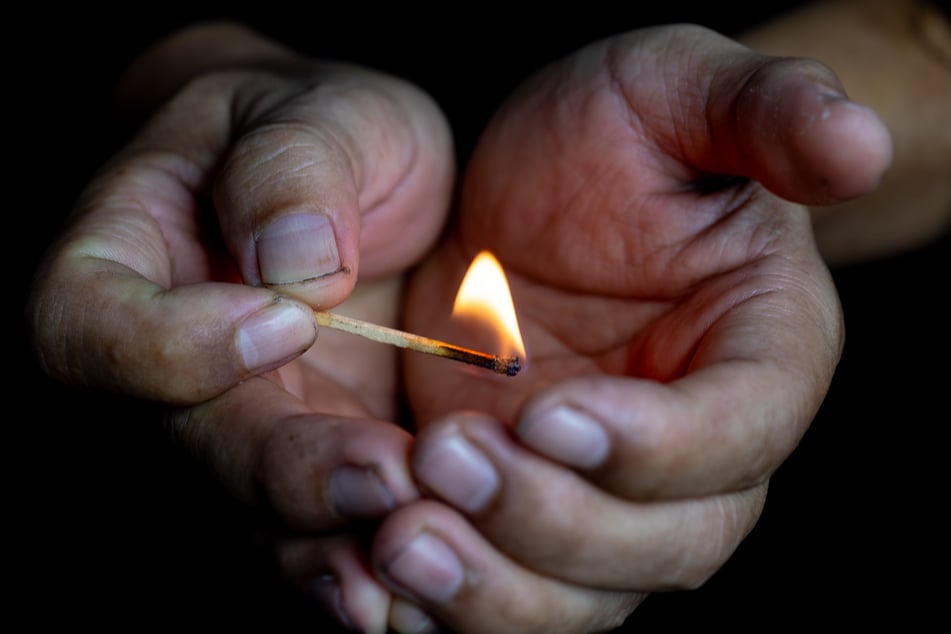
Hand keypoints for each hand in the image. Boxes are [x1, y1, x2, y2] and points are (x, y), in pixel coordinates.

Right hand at [26, 21, 454, 632]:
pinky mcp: (311, 460)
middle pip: (189, 446)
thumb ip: (296, 170)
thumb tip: (297, 264)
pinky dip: (372, 552)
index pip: (86, 325)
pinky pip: (321, 528)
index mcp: (121, 262)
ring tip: (419, 545)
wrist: (352, 183)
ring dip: (335, 539)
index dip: (172, 345)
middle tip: (387, 475)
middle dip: (288, 471)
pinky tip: (438, 565)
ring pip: (257, 513)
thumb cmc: (316, 129)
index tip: (286, 320)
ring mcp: (237, 425)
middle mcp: (164, 367)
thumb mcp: (318, 113)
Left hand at [373, 23, 890, 631]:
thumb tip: (860, 140)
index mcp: (761, 352)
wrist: (526, 190)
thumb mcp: (672, 89)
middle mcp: (698, 446)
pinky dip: (450, 602)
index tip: (549, 413)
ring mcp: (609, 490)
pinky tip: (377, 562)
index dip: (656, 445)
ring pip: (585, 594)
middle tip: (448, 457)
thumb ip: (763, 109)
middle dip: (555, 521)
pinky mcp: (530, 505)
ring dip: (494, 587)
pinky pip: (508, 589)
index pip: (740, 433)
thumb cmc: (613, 132)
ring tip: (400, 536)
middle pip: (667, 544)